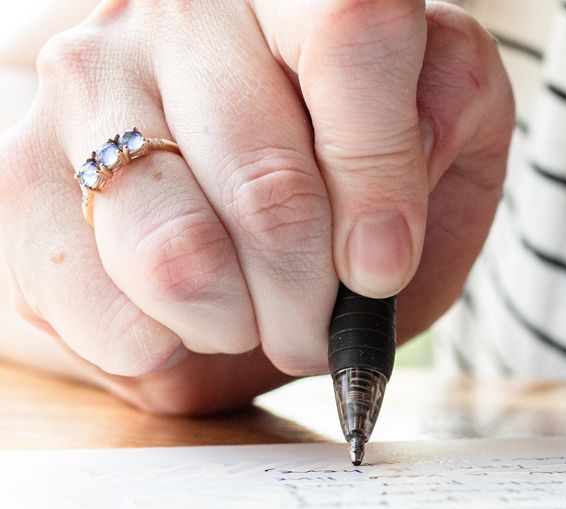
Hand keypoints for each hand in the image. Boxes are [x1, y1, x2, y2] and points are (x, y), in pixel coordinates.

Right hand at [0, 0, 512, 412]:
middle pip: (270, 184)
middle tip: (323, 320)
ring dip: (244, 324)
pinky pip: (104, 311)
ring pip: (178, 256)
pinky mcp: (19, 177)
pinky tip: (186, 312)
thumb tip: (417, 138)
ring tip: (257, 316)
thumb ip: (451, 107)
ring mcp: (87, 85)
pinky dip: (167, 346)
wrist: (238, 223)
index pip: (351, 33)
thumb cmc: (351, 177)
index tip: (382, 264)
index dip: (379, 171)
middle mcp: (180, 12)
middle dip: (316, 296)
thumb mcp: (444, 133)